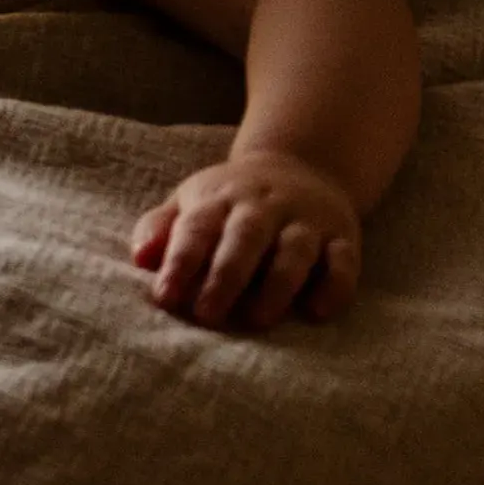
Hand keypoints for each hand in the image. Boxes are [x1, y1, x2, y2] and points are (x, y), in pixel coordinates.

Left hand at [132, 151, 361, 329]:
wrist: (301, 166)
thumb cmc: (231, 200)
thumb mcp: (190, 202)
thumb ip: (160, 228)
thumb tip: (140, 259)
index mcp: (219, 198)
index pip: (196, 229)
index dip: (178, 263)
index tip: (164, 298)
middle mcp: (263, 206)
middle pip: (245, 239)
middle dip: (225, 277)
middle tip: (207, 315)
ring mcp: (305, 220)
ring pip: (294, 250)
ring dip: (277, 285)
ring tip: (257, 319)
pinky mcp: (342, 236)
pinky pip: (343, 261)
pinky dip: (334, 286)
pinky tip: (316, 312)